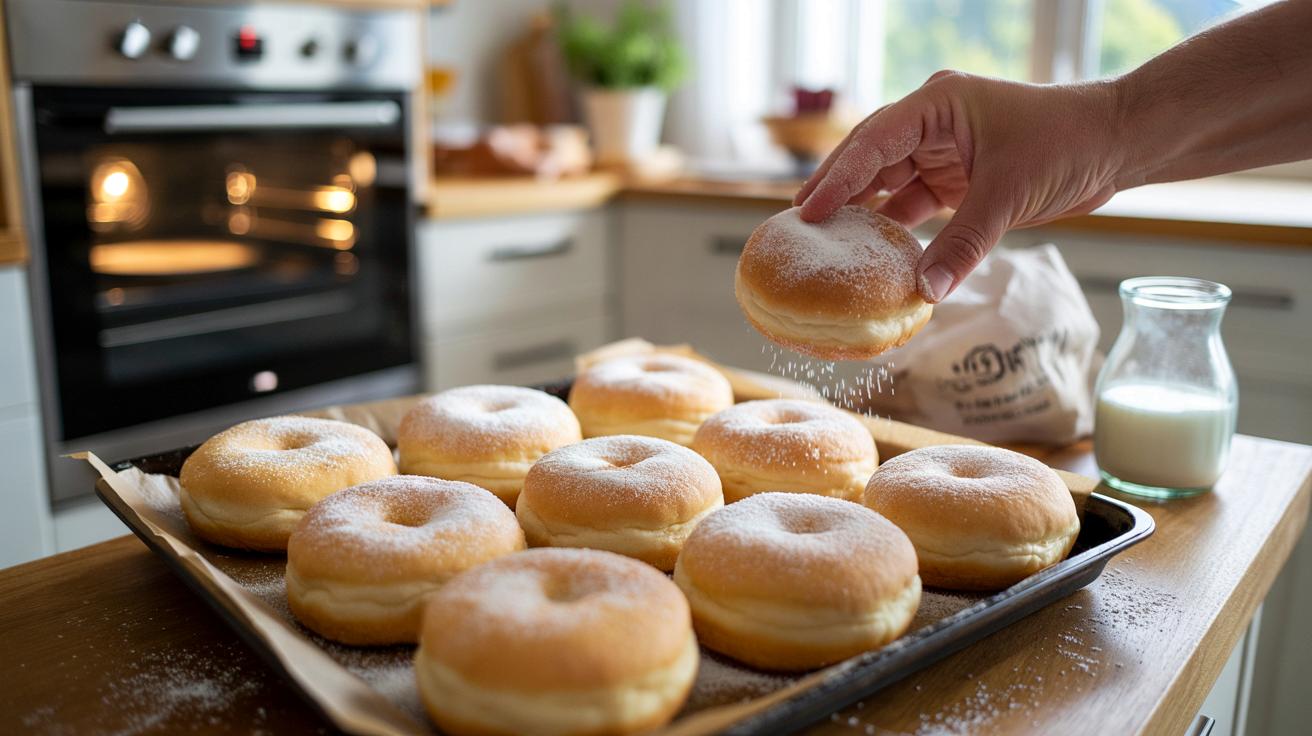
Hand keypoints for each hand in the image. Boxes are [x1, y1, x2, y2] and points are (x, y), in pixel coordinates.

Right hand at [793, 72, 1124, 302]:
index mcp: (937, 104)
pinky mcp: (957, 178)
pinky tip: (872, 253)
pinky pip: (914, 205)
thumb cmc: (1067, 144)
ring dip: (861, 213)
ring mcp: (942, 150)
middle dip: (836, 191)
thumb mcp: (1009, 194)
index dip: (837, 176)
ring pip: (888, 184)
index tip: (806, 211)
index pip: (873, 141)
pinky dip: (895, 229)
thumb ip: (963, 244)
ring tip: (825, 244)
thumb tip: (922, 292)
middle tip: (798, 227)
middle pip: (869, 158)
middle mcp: (932, 123)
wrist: (1116, 143)